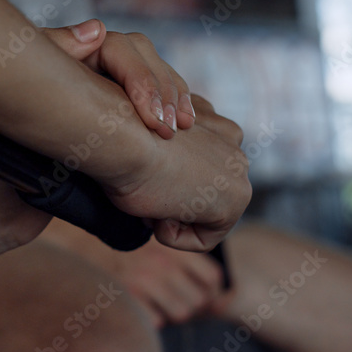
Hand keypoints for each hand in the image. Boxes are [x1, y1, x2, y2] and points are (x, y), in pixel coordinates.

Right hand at [40, 218, 232, 327]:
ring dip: (170, 311)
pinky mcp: (126, 294)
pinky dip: (149, 316)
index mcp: (172, 246)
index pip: (211, 278)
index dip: (209, 290)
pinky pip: (154, 320)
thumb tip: (217, 295)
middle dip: (188, 303)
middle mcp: (161, 263)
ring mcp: (143, 279)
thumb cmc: (114, 237)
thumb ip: (181, 259)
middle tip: (171, 297)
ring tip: (155, 300)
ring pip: (181, 312)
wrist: (72, 237)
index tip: (197, 291)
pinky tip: (138, 302)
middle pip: (198, 300)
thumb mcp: (152, 237)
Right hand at [42, 21, 249, 251]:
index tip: (138, 170)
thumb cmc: (114, 129)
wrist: (124, 137)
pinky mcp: (237, 197)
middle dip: (173, 195)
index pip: (195, 155)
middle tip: (142, 190)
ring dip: (173, 212)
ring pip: (203, 206)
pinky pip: (207, 234)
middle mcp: (230, 137)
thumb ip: (151, 137)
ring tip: (147, 203)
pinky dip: (177, 234)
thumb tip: (142, 154)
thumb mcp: (136, 129)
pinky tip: (157, 214)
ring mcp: (237, 166)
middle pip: (202, 183)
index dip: (162, 173)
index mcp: (208, 116)